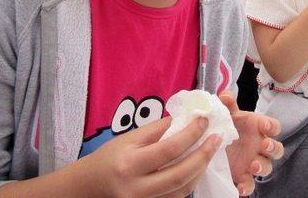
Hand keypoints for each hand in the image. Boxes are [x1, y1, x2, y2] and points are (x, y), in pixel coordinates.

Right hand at [81, 116, 220, 197]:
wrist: (90, 186)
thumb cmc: (109, 157)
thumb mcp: (129, 138)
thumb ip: (157, 130)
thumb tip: (185, 118)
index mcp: (130, 163)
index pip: (168, 149)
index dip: (191, 134)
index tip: (204, 121)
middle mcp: (137, 187)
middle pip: (180, 174)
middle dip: (203, 155)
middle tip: (217, 138)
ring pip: (182, 189)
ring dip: (200, 169)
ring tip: (210, 151)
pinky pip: (176, 197)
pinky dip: (190, 181)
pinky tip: (197, 167)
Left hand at [219, 92, 283, 195]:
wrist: (215, 142)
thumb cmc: (229, 125)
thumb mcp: (227, 114)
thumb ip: (227, 105)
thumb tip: (225, 95)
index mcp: (258, 128)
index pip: (273, 126)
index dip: (271, 126)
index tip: (264, 126)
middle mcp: (260, 145)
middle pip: (277, 149)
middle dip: (273, 148)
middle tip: (264, 145)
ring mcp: (254, 161)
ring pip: (266, 167)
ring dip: (262, 166)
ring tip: (253, 165)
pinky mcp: (244, 175)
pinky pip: (250, 184)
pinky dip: (247, 187)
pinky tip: (240, 188)